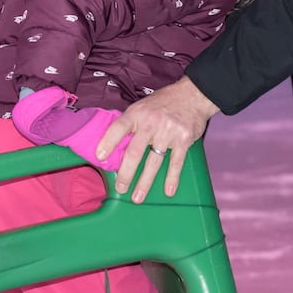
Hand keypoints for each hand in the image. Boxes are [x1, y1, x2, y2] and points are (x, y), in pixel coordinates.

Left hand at [98, 76, 218, 202]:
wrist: (193, 95)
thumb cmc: (164, 102)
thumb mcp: (143, 106)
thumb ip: (131, 123)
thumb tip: (114, 144)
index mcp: (137, 113)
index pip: (118, 127)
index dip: (108, 142)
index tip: (99, 156)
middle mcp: (152, 122)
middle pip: (135, 151)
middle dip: (126, 173)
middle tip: (120, 187)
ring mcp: (168, 132)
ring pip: (154, 161)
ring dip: (145, 182)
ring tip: (137, 197)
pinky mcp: (183, 139)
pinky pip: (176, 162)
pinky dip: (172, 178)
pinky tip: (168, 190)